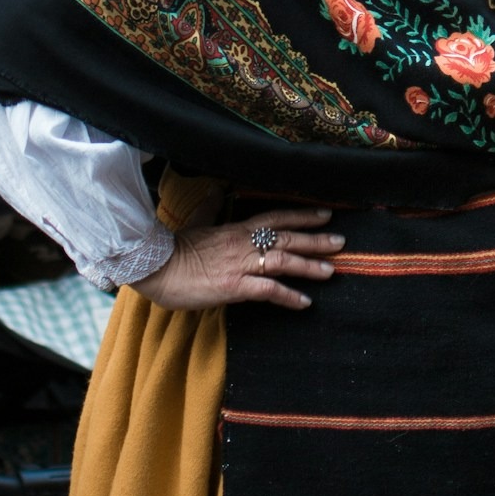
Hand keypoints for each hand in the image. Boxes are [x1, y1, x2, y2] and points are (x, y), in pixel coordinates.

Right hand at [135, 206, 345, 311]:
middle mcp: (243, 244)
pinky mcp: (234, 287)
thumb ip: (210, 210)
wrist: (154, 268)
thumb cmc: (173, 250)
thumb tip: (214, 192)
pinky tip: (305, 303)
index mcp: (236, 229)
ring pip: (283, 261)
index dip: (302, 216)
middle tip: (340, 243)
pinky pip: (268, 291)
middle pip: (287, 238)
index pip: (276, 218)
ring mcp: (240, 265)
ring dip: (309, 266)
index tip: (325, 215)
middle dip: (316, 240)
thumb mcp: (195, 224)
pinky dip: (289, 296)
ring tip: (331, 271)